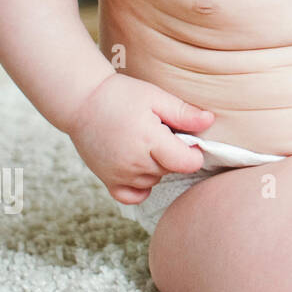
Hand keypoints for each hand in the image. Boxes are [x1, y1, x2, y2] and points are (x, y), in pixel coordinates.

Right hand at [66, 74, 212, 204]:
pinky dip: (141, 186)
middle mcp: (135, 162)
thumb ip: (184, 112)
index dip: (194, 153)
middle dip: (172, 154)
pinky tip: (140, 167)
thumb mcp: (156, 97)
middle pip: (171, 170)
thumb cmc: (121, 95)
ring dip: (156, 167)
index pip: (187, 163)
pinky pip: (133, 196)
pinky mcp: (107, 180)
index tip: (187, 140)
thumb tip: (210, 121)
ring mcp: (119, 174)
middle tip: (159, 133)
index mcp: (150, 140)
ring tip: (144, 143)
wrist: (81, 102)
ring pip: (154, 181)